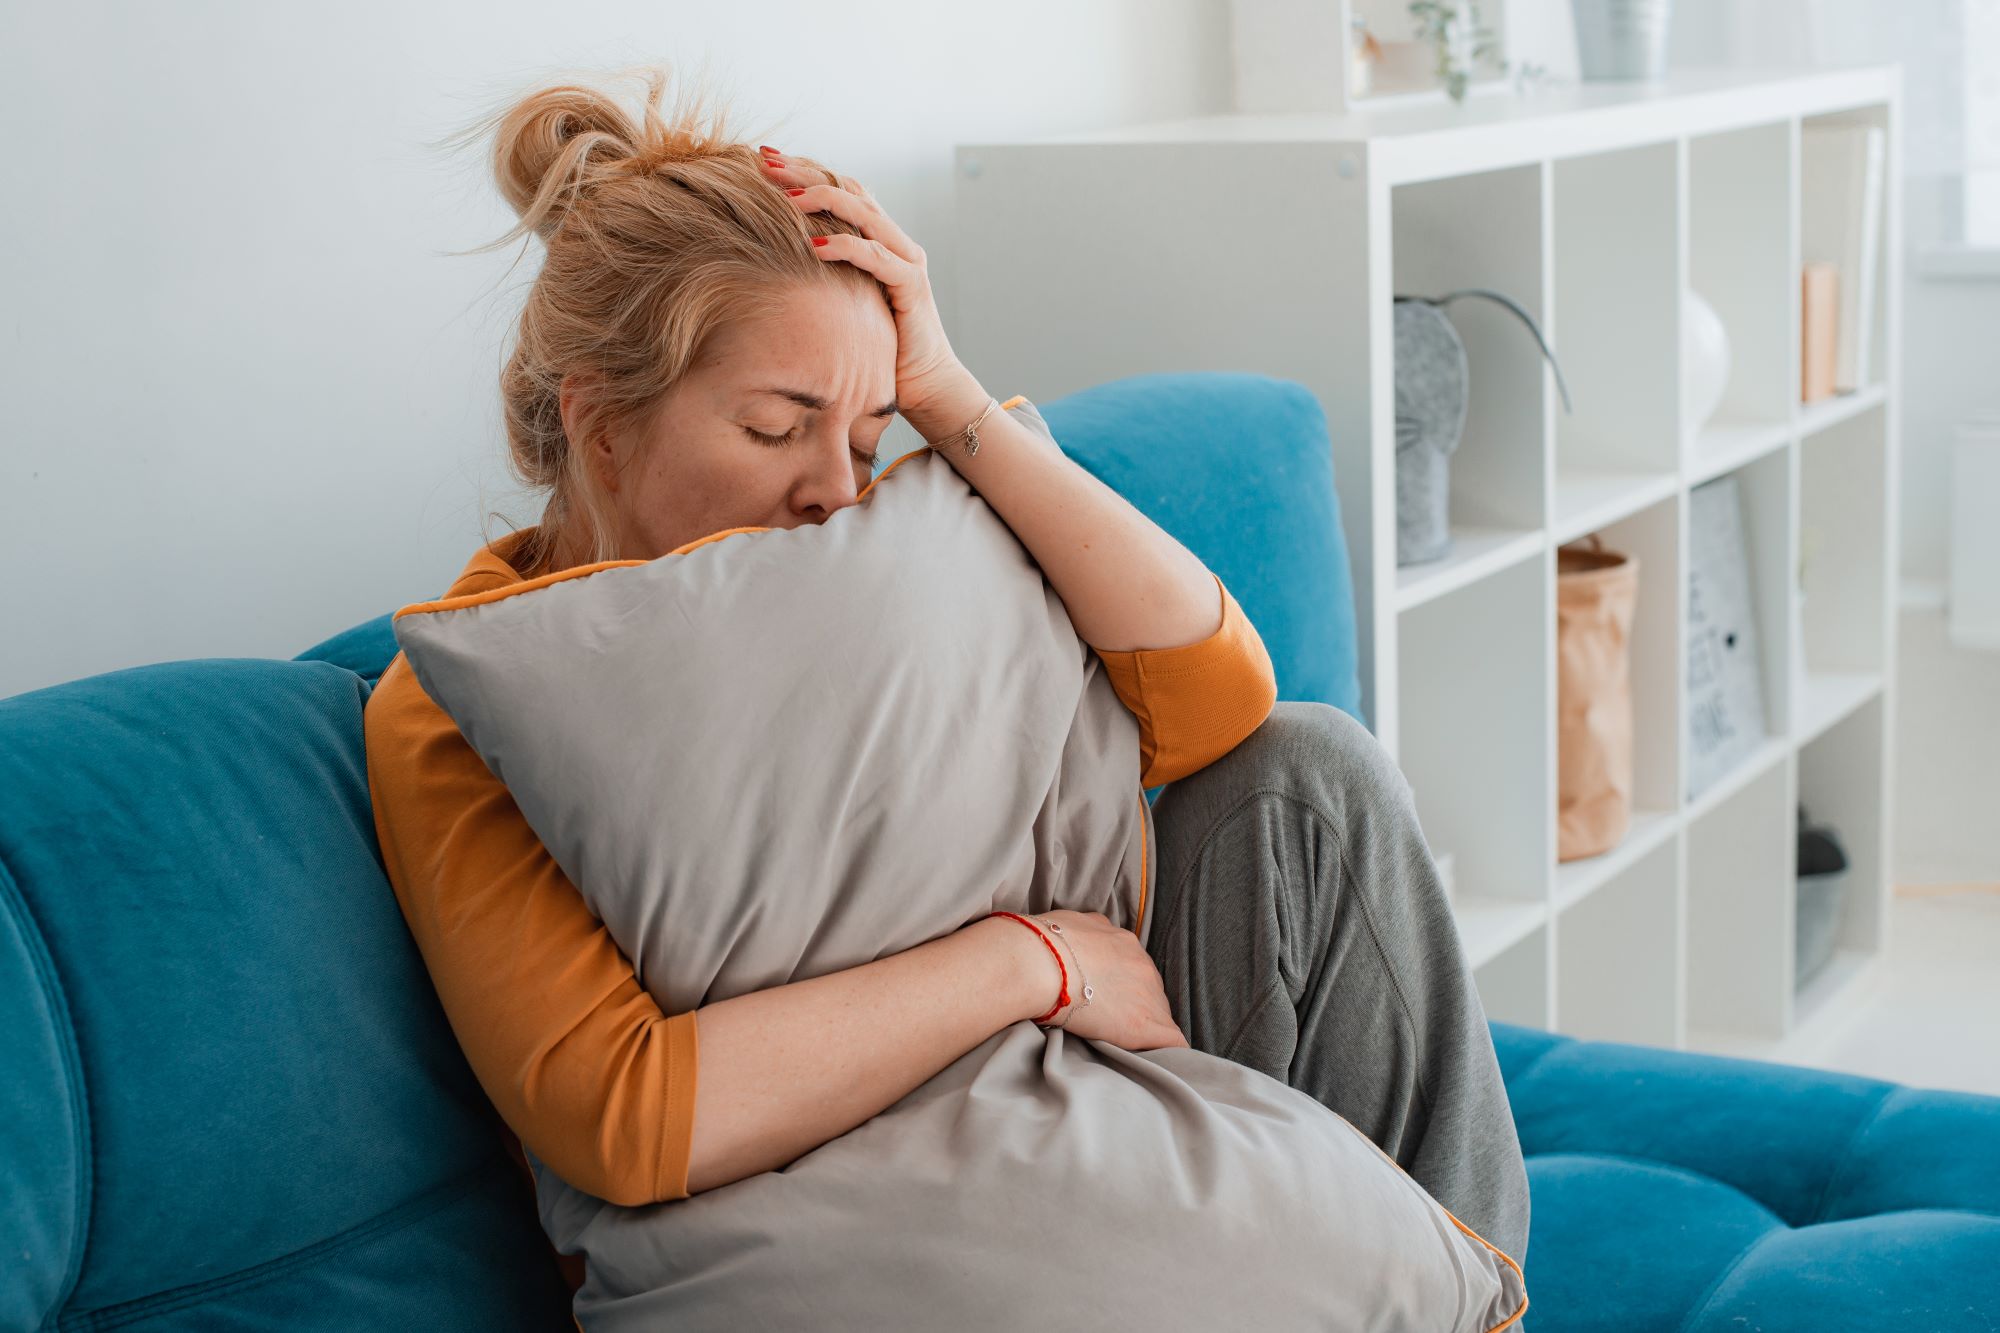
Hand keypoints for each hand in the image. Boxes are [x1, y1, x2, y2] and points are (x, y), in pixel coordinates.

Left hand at [757, 145, 982, 440]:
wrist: (925, 385)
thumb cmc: (879, 348)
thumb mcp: (843, 302)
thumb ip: (822, 276)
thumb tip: (768, 263)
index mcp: (878, 240)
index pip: (840, 189)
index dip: (804, 170)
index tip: (762, 159)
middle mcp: (894, 241)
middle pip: (848, 189)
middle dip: (804, 172)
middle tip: (764, 160)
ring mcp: (906, 261)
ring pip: (863, 213)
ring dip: (821, 200)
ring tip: (784, 196)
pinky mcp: (912, 286)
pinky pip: (875, 258)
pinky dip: (845, 247)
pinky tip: (813, 245)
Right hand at [1032, 910, 1190, 1052]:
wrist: (1039, 966)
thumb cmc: (1045, 945)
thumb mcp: (1073, 922)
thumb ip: (1089, 930)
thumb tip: (1089, 934)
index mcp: (1124, 942)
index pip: (1135, 968)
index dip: (1123, 986)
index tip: (1108, 997)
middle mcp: (1141, 964)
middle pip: (1150, 990)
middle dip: (1135, 1005)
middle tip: (1111, 1020)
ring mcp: (1147, 994)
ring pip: (1160, 1014)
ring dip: (1147, 1026)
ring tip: (1127, 1042)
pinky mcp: (1145, 1025)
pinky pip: (1171, 1041)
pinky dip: (1165, 1050)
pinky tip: (1157, 1059)